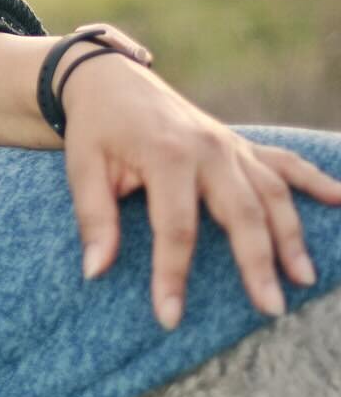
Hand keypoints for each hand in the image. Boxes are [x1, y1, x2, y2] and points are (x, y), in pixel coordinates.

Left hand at [60, 51, 340, 328]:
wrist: (110, 79)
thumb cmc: (97, 128)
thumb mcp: (82, 169)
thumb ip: (94, 219)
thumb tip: (95, 271)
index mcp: (167, 155)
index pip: (175, 227)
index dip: (172, 275)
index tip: (170, 317)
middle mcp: (208, 149)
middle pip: (242, 212)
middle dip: (257, 263)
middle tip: (270, 308)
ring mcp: (230, 145)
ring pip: (272, 193)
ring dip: (291, 236)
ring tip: (304, 279)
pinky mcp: (240, 144)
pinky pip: (284, 162)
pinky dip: (314, 180)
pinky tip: (339, 201)